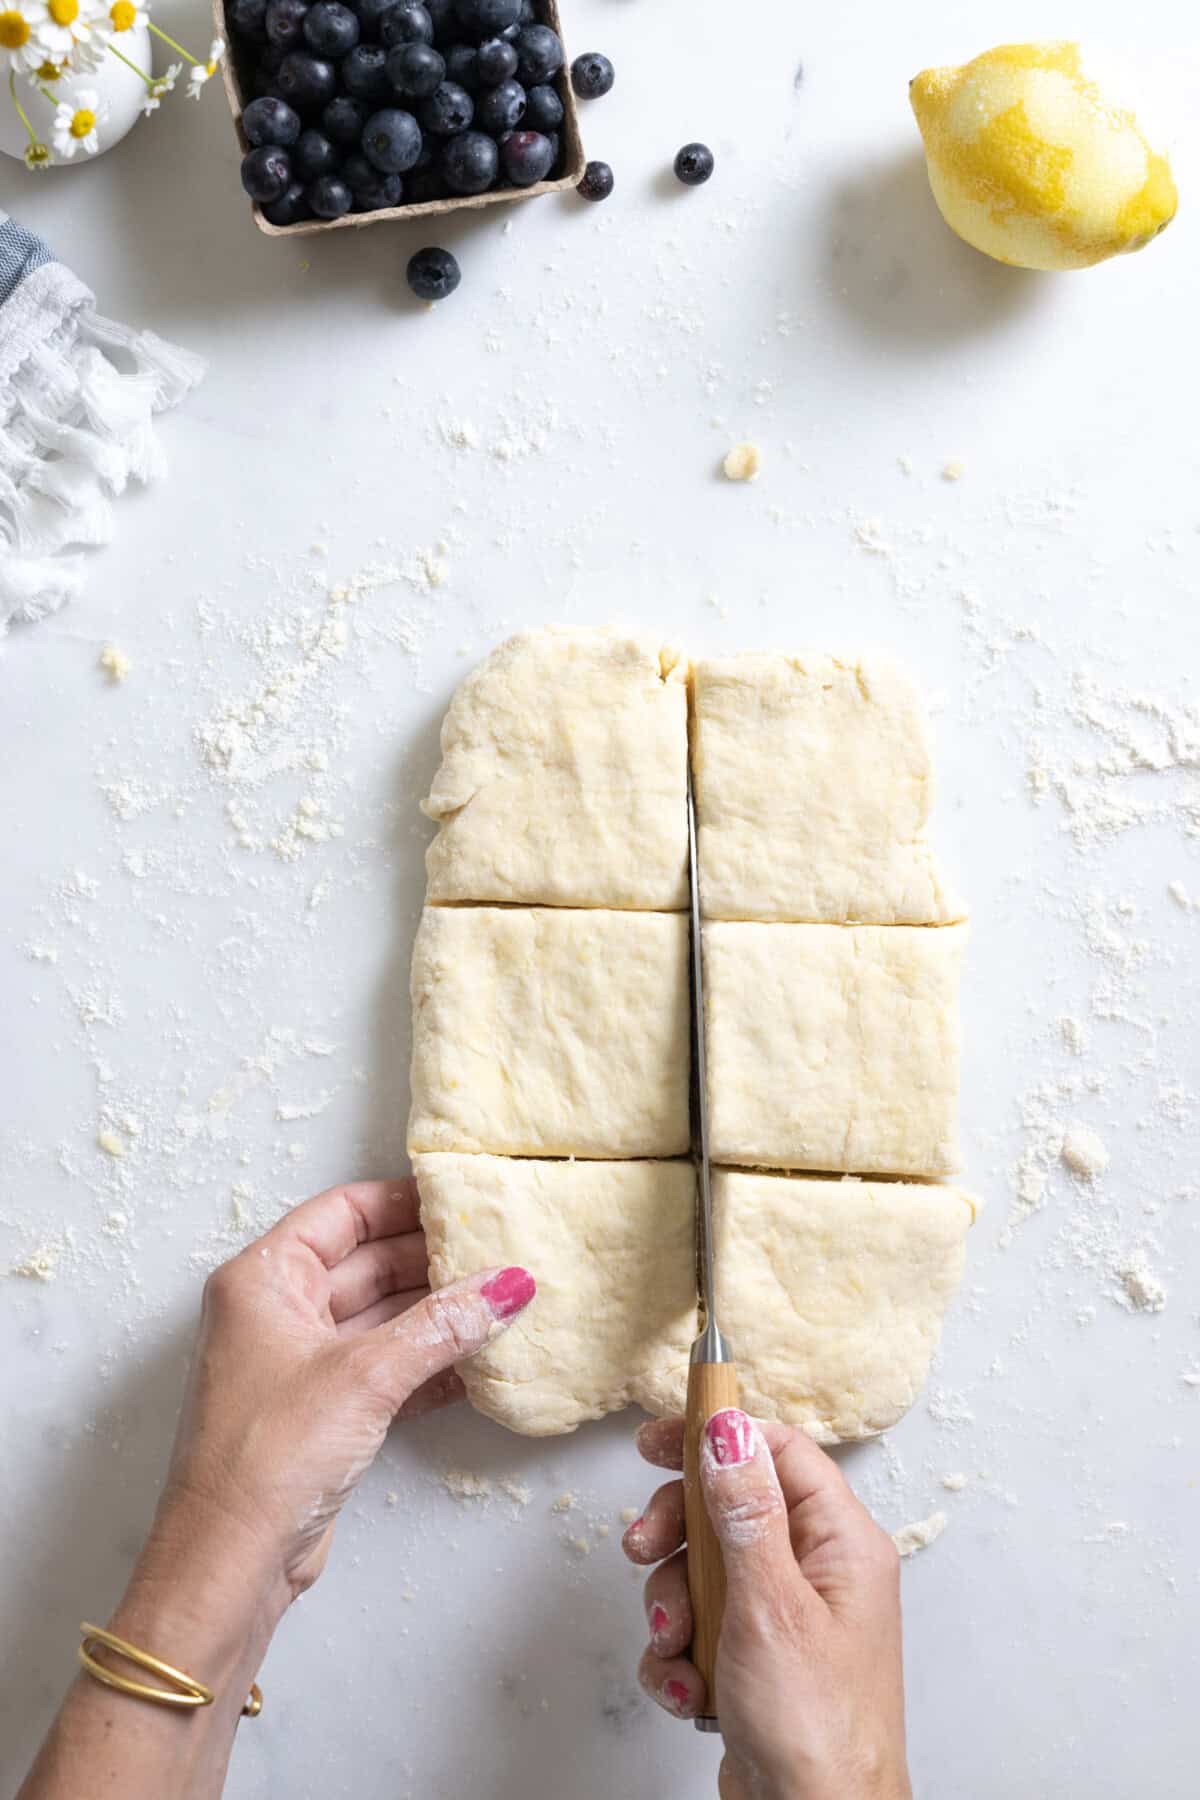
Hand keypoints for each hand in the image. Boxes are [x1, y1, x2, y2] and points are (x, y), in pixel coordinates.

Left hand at [18, 1178, 534, 1799]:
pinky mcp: (323, 1413)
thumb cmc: (270, 1454)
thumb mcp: (366, 1375)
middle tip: (500, 1254)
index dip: (403, 1203)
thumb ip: (442, 1325)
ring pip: (381, 1319)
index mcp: (264, 1279)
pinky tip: (480, 1363)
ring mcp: (299, 1364)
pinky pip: (385, 1369)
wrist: (230, 1563)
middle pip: (366, 1264)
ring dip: (438, 1317)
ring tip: (504, 1304)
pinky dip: (429, 1364)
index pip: (342, 1213)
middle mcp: (276, 1312)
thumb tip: (508, 1285)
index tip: (463, 1201)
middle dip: (433, 1263)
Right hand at [623, 1409, 910, 1799]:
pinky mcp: (754, 1661)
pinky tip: (685, 1687)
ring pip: (704, 1571)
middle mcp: (817, 1573)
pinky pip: (698, 1628)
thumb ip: (746, 1513)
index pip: (778, 1452)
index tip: (657, 1441)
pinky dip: (679, 1654)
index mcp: (841, 1544)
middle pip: (729, 1509)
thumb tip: (729, 1431)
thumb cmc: (817, 1729)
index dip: (717, 1437)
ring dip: (672, 1605)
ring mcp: (784, 1619)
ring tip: (674, 1644)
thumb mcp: (771, 1605)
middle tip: (642, 1547)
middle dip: (677, 1533)